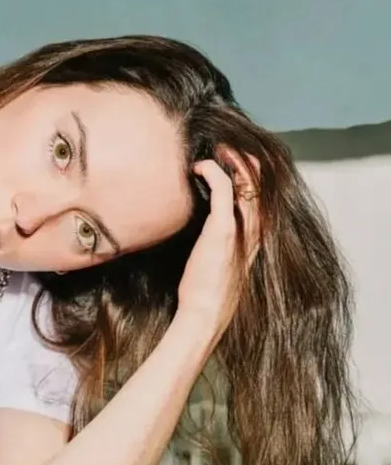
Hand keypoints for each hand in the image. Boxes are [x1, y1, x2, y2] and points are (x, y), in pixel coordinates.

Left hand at [177, 148, 261, 346]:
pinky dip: (214, 172)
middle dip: (247, 163)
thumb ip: (220, 250)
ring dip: (234, 161)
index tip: (238, 164)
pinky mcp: (223, 230)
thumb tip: (206, 239)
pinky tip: (201, 166)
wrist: (205, 316)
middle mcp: (254, 233)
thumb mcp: (219, 268)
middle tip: (229, 148)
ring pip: (248, 184)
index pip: (264, 201)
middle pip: (261, 187)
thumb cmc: (205, 296)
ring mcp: (241, 231)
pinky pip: (224, 190)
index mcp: (255, 242)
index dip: (255, 178)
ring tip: (220, 149)